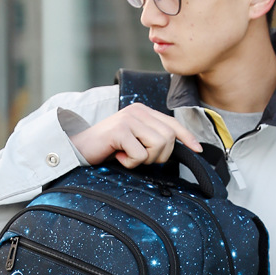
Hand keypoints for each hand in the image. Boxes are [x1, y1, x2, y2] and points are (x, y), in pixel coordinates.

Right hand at [70, 104, 201, 168]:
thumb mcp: (133, 140)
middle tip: (140, 158)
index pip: (172, 123)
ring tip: (127, 156)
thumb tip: (175, 148)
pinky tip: (117, 157)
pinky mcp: (120, 130)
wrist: (78, 148)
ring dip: (145, 160)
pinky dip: (130, 163)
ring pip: (158, 145)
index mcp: (142, 111)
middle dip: (159, 155)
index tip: (198, 149)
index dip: (187, 137)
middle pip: (168, 137)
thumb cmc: (107, 148)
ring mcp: (128, 119)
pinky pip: (140, 155)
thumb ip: (151, 138)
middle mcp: (137, 111)